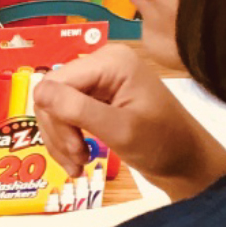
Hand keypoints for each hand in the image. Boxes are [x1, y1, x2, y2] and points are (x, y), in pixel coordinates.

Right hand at [33, 45, 225, 199]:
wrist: (187, 163)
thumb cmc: (163, 145)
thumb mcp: (120, 129)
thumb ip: (78, 110)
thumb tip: (38, 91)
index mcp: (110, 61)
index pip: (55, 83)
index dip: (56, 118)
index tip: (74, 150)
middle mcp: (102, 64)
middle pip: (52, 95)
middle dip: (58, 133)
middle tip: (77, 161)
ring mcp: (99, 81)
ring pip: (54, 109)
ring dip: (60, 141)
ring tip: (78, 165)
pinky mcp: (98, 99)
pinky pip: (66, 116)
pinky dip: (67, 141)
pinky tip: (77, 160)